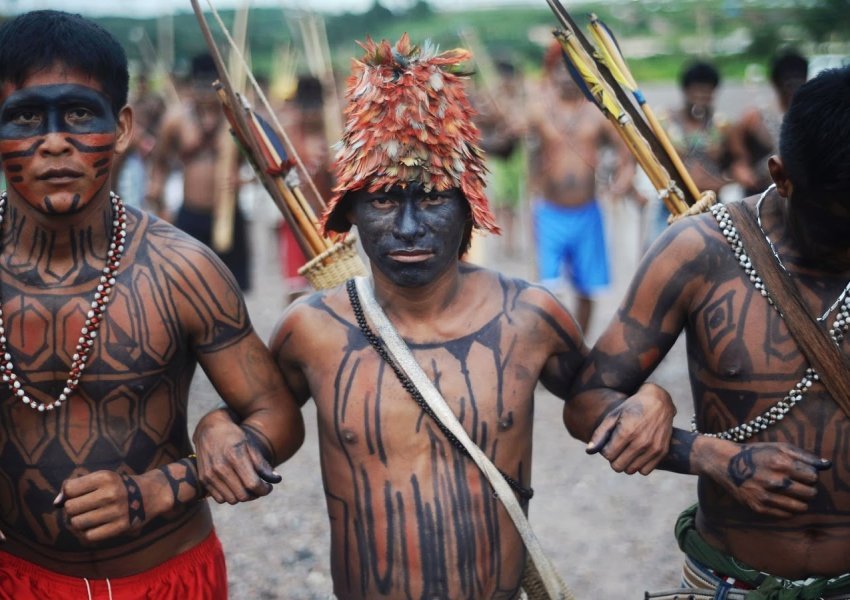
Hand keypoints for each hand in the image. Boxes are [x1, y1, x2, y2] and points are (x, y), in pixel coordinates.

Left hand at [55, 470, 151, 542]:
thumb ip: (76, 486)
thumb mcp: (102, 478)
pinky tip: (94, 527)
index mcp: (105, 477)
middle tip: (83, 508)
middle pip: (71, 508)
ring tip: (87, 518)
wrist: (151, 495)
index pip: (69, 489)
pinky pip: (89, 536)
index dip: (69, 494)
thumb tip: (55, 503)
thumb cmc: (119, 486)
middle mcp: (110, 493)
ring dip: (78, 522)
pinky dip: (87, 533)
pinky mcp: (120, 527)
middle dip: (73, 509)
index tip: (78, 495)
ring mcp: (116, 511)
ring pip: (77, 523)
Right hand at [194, 410, 280, 504]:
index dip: (264, 489)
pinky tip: (235, 486)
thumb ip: (262, 464)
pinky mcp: (203, 479)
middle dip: (255, 494)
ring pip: (232, 500)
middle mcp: (220, 467)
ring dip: (242, 496)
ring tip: (248, 487)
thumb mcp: (250, 445)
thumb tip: (277, 480)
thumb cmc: (234, 436)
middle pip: (243, 495)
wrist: (209, 429)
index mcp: (235, 457)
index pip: (253, 484)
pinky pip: (220, 499)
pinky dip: (230, 496)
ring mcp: (210, 475)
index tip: (269, 487)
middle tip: (260, 488)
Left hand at [586, 383, 675, 474]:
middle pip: (618, 466)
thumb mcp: (613, 416)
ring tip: (627, 449)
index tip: (610, 442)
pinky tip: (638, 454)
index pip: (608, 455)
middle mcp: (641, 442)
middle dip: (614, 458)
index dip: (606, 450)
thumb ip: (600, 434)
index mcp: (627, 432)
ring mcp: (653, 448)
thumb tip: (589, 451)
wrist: (658, 402)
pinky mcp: (662, 452)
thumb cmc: (631, 408)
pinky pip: (645, 471)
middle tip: (617, 447)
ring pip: (631, 470)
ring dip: (626, 463)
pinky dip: (639, 465)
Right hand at [697, 439, 830, 517]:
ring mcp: (766, 496)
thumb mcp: (778, 447)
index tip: (802, 474)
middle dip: (808, 489)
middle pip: (809, 493)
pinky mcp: (758, 507)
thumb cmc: (755, 453)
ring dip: (801, 501)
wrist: (724, 463)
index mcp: (781, 463)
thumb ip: (804, 456)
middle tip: (798, 485)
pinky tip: (782, 500)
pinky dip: (788, 509)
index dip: (810, 475)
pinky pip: (786, 515)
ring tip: (793, 494)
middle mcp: (774, 481)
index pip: (813, 477)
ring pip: (800, 507)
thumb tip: (827, 465)